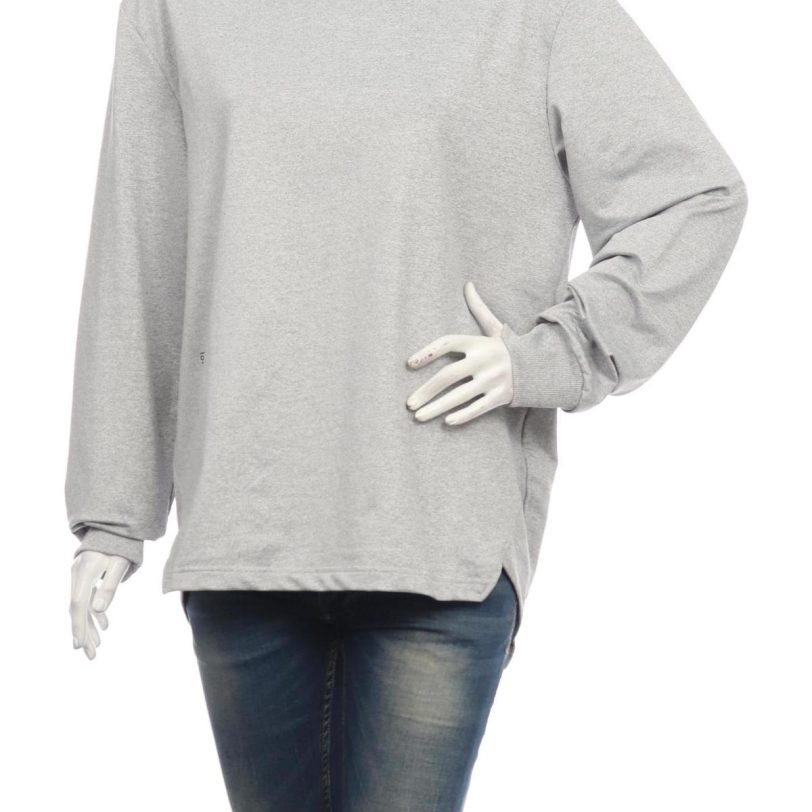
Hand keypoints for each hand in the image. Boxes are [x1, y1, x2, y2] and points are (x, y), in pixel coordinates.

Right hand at [69, 551, 130, 659]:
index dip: (79, 625)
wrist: (117, 526)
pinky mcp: (86, 577)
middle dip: (83, 633)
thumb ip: (109, 586)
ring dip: (89, 626)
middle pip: (78, 609)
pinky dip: (95, 613)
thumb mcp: (120, 563)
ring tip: (97, 646)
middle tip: (90, 655)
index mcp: (86, 572)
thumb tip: (98, 611)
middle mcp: (78, 575)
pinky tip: (104, 626)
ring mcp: (81, 576)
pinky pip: (87, 599)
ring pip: (82, 606)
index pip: (78, 604)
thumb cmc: (122, 544)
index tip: (80, 645)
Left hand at [405, 281, 513, 425]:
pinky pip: (478, 408)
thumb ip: (479, 308)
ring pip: (459, 396)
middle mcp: (484, 360)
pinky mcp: (501, 396)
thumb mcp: (495, 327)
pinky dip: (463, 416)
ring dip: (437, 408)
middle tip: (409, 404)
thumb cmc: (509, 347)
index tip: (409, 364)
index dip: (427, 352)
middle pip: (448, 376)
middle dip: (426, 391)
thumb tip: (468, 285)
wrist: (542, 365)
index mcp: (478, 343)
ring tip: (418, 417)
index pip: (447, 343)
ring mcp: (492, 379)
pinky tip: (447, 422)